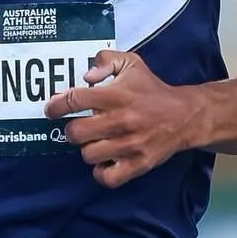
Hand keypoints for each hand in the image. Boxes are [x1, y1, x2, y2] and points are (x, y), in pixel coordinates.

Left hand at [45, 49, 203, 188]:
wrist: (185, 116)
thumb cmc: (152, 90)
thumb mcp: (131, 63)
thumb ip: (106, 60)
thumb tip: (86, 76)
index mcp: (116, 95)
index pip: (75, 100)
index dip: (56, 106)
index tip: (51, 110)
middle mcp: (121, 120)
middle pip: (76, 133)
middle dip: (73, 130)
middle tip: (81, 127)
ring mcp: (129, 145)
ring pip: (88, 155)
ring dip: (88, 149)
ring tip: (97, 142)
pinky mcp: (138, 164)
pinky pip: (107, 177)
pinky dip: (101, 171)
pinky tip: (105, 161)